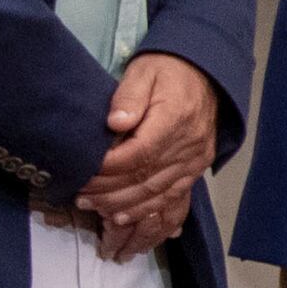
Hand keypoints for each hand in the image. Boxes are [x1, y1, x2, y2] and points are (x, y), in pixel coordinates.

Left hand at [74, 50, 222, 261]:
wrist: (206, 73)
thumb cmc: (167, 70)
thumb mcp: (144, 72)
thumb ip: (129, 95)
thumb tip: (115, 122)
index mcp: (174, 119)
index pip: (137, 154)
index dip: (107, 169)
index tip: (83, 173)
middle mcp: (189, 145)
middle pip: (145, 178)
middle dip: (109, 192)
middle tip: (80, 197)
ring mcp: (196, 159)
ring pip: (158, 193)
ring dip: (124, 205)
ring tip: (95, 208)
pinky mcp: (198, 167)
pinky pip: (173, 196)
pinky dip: (147, 210)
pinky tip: (125, 216)